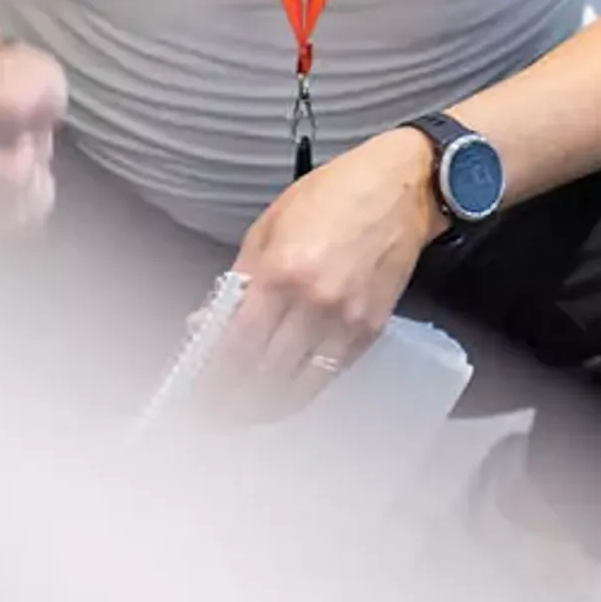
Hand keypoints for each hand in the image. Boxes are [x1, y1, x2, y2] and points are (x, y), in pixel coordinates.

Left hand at [213, 127, 442, 415]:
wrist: (401, 189)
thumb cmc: (336, 195)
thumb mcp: (269, 227)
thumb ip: (239, 279)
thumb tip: (210, 320)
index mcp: (282, 272)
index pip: (238, 344)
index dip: (215, 375)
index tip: (200, 387)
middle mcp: (315, 303)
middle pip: (266, 374)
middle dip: (234, 399)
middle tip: (214, 409)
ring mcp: (346, 321)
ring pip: (300, 386)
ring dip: (267, 406)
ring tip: (244, 412)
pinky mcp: (370, 330)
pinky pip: (331, 375)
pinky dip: (304, 390)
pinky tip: (285, 393)